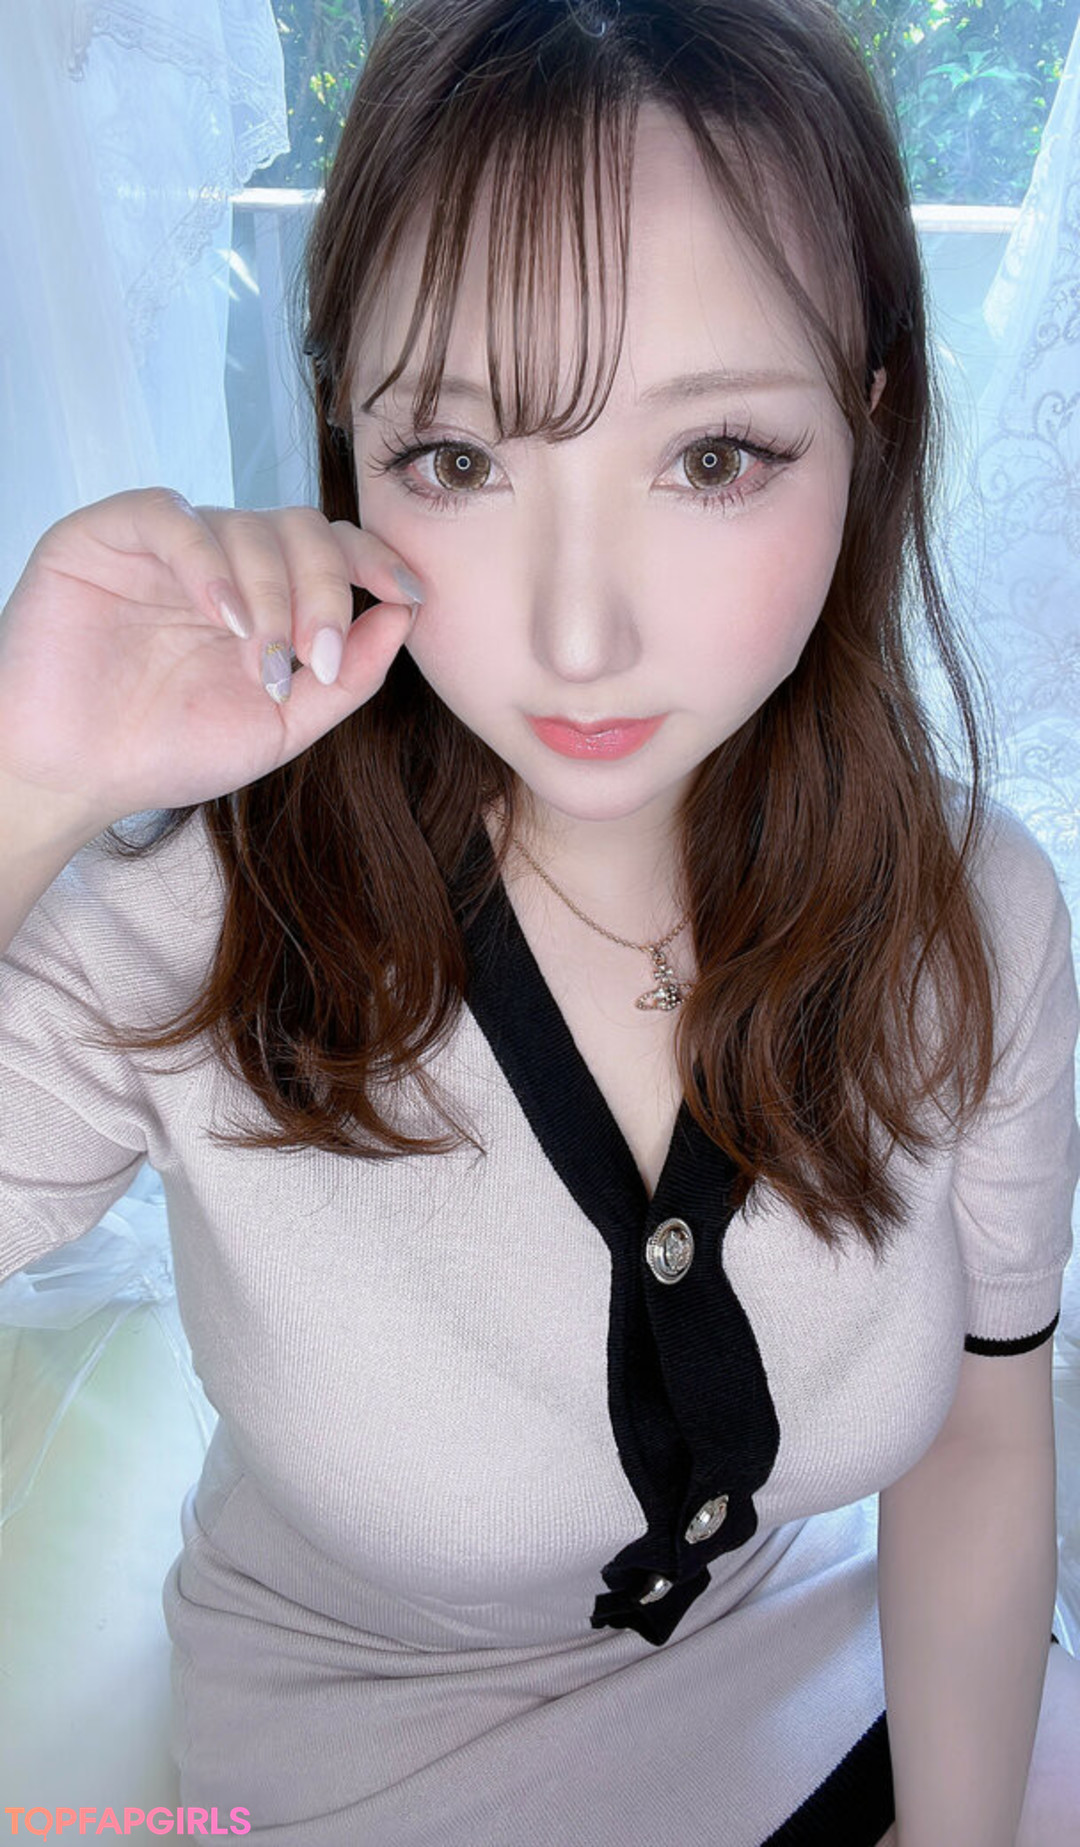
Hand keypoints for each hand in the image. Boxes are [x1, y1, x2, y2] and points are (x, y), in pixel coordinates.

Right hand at [0, 489, 420, 846]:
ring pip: (246, 524)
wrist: (73, 777)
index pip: (330, 546)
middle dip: (324, 590)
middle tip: (317, 658)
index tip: (408, 595)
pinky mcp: (104, 536)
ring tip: (261, 662)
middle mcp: (219, 561)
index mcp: (263, 595)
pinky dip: (209, 563)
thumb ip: (351, 675)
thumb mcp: (282, 724)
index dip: (374, 560)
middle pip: (300, 528)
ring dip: (272, 594)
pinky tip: (224, 618)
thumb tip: (406, 613)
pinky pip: (170, 516)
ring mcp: (164, 546)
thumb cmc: (169, 752)